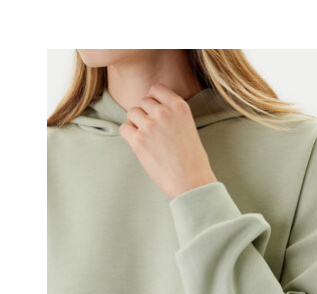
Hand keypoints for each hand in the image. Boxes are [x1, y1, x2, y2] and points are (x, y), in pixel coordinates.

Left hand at [119, 83, 217, 198]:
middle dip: (145, 114)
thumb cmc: (192, 159)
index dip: (153, 100)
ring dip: (136, 124)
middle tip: (153, 131)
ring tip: (147, 139)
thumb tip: (152, 110)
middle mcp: (164, 112)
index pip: (156, 89)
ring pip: (132, 113)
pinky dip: (129, 135)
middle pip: (142, 102)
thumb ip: (172, 115)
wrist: (191, 181)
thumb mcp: (188, 126)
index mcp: (179, 106)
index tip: (156, 113)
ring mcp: (150, 126)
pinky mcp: (138, 141)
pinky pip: (124, 128)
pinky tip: (140, 145)